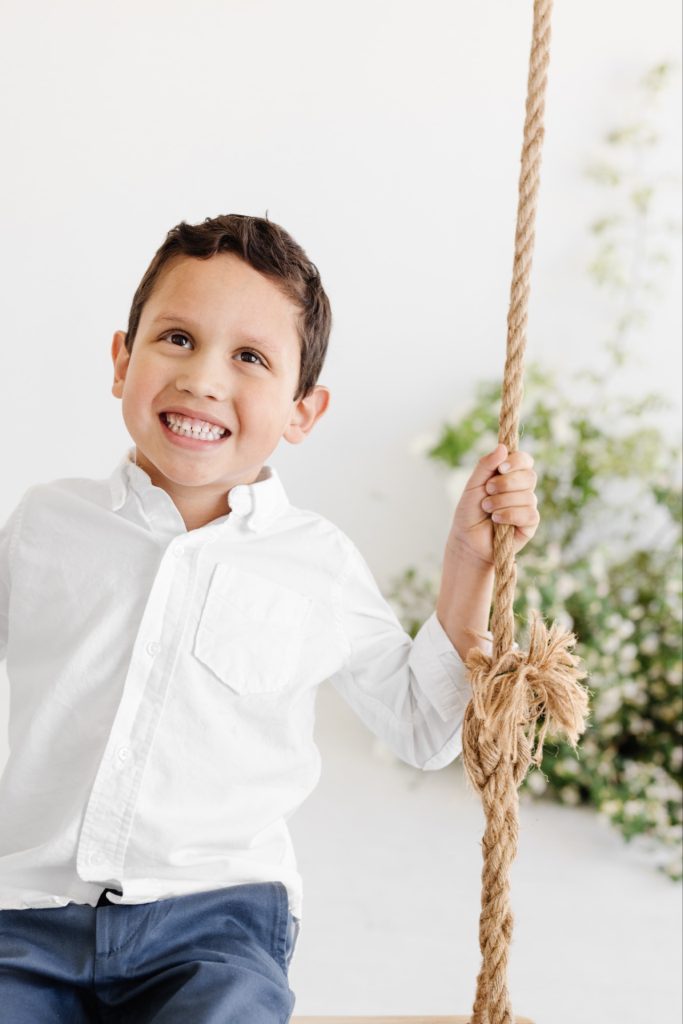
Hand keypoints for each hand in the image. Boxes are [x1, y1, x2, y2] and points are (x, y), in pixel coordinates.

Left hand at [448, 443, 539, 565]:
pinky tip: (497, 520)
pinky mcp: (530, 524)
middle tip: (488, 491)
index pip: (525, 460)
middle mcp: (522, 489)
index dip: (517, 461)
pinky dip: (509, 515)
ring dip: (502, 502)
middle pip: (529, 476)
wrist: (467, 540)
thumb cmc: (470, 512)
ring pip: (527, 496)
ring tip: (487, 509)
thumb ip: (486, 465)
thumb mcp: (474, 485)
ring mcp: (527, 506)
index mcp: (510, 475)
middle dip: (506, 484)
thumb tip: (502, 447)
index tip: (501, 468)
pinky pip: (529, 514)